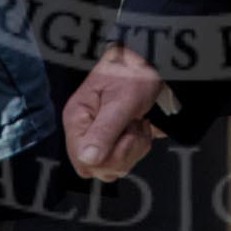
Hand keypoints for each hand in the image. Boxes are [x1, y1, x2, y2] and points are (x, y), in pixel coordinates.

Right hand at [63, 43, 166, 179]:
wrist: (153, 62)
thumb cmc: (134, 72)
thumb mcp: (122, 100)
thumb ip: (105, 131)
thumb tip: (88, 158)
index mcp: (77, 118)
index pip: (83, 160)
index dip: (108, 156)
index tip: (125, 136)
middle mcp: (85, 129)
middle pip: (98, 168)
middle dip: (124, 153)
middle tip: (132, 126)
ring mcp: (100, 135)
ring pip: (114, 167)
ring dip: (134, 148)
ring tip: (136, 122)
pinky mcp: (115, 139)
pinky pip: (125, 159)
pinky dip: (139, 146)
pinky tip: (140, 125)